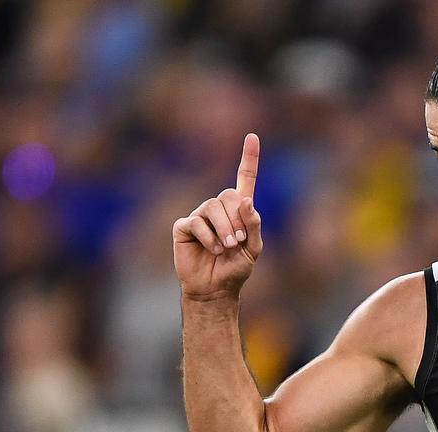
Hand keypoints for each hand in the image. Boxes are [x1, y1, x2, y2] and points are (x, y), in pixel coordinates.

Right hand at [173, 133, 264, 300]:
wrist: (215, 289)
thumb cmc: (235, 269)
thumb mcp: (253, 249)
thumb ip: (254, 226)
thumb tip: (246, 200)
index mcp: (238, 210)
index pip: (245, 178)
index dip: (249, 158)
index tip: (252, 136)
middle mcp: (218, 208)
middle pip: (227, 195)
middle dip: (236, 219)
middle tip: (236, 242)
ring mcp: (199, 216)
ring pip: (212, 207)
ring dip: (223, 229)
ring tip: (226, 248)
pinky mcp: (184, 226)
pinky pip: (196, 222)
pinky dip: (208, 237)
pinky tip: (212, 249)